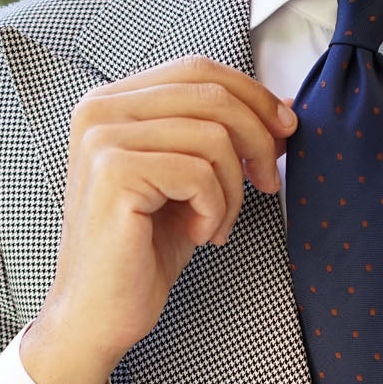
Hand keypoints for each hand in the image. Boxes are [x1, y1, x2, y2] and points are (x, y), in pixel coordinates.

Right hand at [21, 57, 297, 383]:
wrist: (98, 313)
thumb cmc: (143, 252)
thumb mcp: (189, 184)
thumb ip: (221, 138)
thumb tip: (280, 106)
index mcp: (113, 102)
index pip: (197, 70)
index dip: (251, 95)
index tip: (284, 131)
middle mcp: (100, 108)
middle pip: (211, 94)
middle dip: (257, 139)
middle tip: (267, 183)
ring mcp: (103, 137)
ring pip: (212, 136)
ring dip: (233, 189)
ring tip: (217, 225)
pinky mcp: (114, 172)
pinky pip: (199, 173)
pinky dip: (215, 210)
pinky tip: (199, 235)